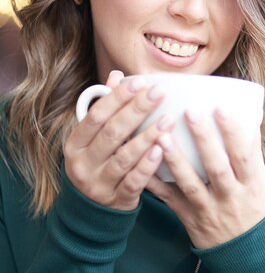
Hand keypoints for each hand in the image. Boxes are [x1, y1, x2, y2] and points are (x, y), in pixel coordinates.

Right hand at [64, 70, 174, 210]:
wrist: (92, 211)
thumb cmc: (99, 162)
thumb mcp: (95, 138)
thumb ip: (106, 108)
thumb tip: (116, 76)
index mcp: (75, 144)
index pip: (96, 115)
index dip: (118, 97)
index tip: (141, 82)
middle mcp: (82, 164)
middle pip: (112, 133)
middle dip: (137, 110)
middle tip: (159, 93)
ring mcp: (98, 184)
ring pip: (124, 157)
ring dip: (147, 136)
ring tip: (168, 119)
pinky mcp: (116, 200)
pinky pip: (134, 181)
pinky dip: (148, 165)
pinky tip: (162, 149)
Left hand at [146, 107, 264, 248]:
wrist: (243, 250)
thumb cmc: (251, 204)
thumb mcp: (259, 180)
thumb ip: (251, 151)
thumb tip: (248, 115)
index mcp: (251, 183)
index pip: (244, 155)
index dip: (233, 132)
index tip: (222, 108)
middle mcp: (230, 196)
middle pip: (216, 167)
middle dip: (203, 139)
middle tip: (190, 111)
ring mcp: (208, 208)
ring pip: (190, 184)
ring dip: (175, 160)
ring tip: (162, 135)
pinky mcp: (188, 216)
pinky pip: (169, 198)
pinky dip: (155, 181)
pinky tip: (143, 162)